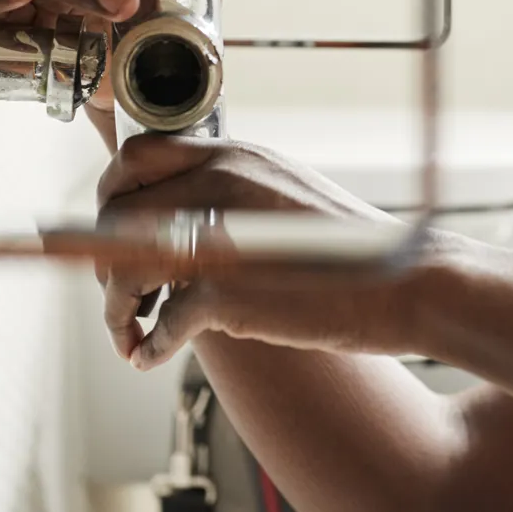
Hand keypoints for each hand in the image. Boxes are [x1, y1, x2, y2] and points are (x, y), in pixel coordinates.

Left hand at [95, 134, 453, 369]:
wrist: (409, 283)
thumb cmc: (352, 251)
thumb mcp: (285, 194)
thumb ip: (233, 193)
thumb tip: (179, 214)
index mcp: (235, 154)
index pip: (135, 156)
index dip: (111, 196)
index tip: (110, 232)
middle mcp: (220, 183)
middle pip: (116, 212)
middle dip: (103, 260)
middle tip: (124, 295)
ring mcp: (220, 234)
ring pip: (123, 266)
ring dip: (116, 308)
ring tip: (130, 333)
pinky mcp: (227, 291)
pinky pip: (161, 321)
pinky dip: (148, 344)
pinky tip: (150, 357)